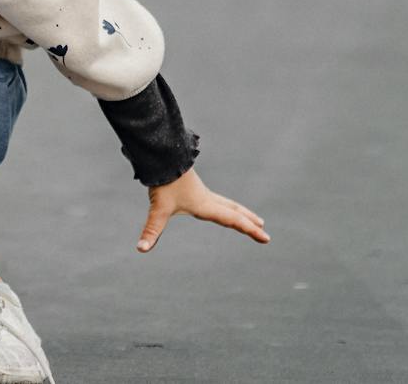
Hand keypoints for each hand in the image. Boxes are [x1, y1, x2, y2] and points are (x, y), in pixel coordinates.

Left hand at [136, 168, 268, 252]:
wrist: (161, 157)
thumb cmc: (162, 183)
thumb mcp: (158, 210)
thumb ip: (151, 230)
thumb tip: (141, 248)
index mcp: (206, 206)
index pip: (233, 220)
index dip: (250, 230)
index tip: (266, 237)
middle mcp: (208, 199)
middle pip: (235, 211)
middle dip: (249, 222)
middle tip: (264, 229)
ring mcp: (202, 192)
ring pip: (228, 203)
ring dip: (241, 212)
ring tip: (252, 219)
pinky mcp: (195, 188)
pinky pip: (218, 199)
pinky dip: (228, 205)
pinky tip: (223, 206)